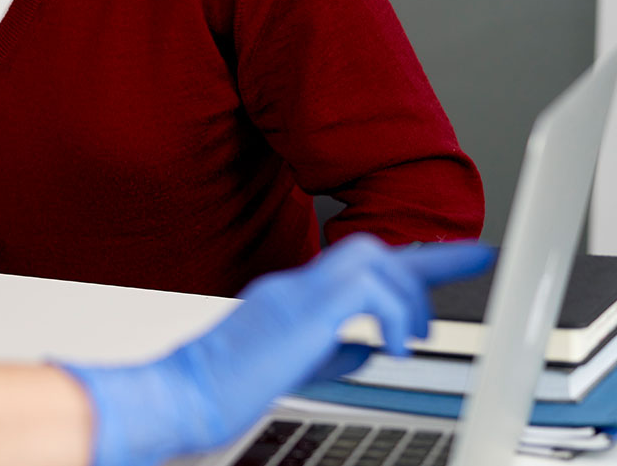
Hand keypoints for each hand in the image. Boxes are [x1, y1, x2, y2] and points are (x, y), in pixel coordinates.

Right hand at [60, 234, 495, 465]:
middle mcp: (295, 285)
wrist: (182, 394)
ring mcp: (295, 292)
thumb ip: (328, 353)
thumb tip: (361, 349)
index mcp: (294, 298)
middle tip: (456, 286)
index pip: (363, 266)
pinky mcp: (299, 309)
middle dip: (428, 264)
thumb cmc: (222, 388)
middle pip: (375, 251)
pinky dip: (390, 315)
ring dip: (405, 296)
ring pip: (374, 261)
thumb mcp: (292, 369)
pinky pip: (367, 290)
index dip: (419, 258)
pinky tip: (388, 345)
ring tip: (409, 336)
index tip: (463, 253)